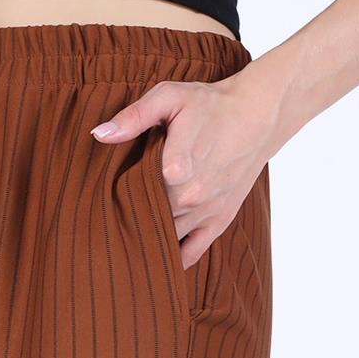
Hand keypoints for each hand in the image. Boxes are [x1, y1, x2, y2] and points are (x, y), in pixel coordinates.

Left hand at [90, 70, 277, 270]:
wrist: (258, 116)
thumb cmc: (210, 105)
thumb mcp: (170, 98)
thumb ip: (134, 116)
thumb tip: (100, 134)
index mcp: (175, 167)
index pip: (132, 192)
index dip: (116, 193)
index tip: (107, 190)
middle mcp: (190, 196)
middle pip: (146, 217)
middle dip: (130, 216)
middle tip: (112, 215)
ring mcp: (204, 213)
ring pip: (165, 238)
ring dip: (148, 238)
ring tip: (129, 236)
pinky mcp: (218, 222)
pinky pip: (191, 253)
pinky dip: (173, 260)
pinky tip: (157, 258)